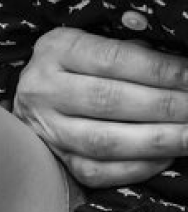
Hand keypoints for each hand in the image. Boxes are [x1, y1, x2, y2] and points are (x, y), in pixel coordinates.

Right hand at [13, 28, 187, 187]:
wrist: (38, 91)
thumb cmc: (82, 61)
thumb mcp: (98, 40)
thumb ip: (133, 50)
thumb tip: (182, 71)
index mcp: (57, 49)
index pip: (114, 60)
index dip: (160, 70)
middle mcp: (42, 89)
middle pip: (108, 101)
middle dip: (165, 106)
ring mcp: (46, 128)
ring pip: (102, 141)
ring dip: (155, 141)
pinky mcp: (55, 157)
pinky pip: (95, 171)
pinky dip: (135, 168)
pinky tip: (165, 158)